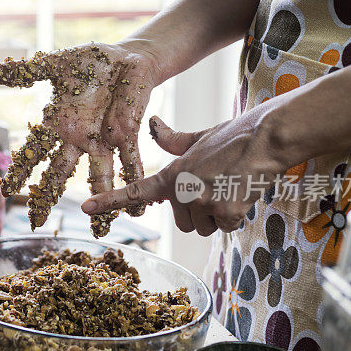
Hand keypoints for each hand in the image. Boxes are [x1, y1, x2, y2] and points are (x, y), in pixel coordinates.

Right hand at [0, 42, 159, 236]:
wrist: (127, 57)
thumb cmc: (92, 61)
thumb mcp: (57, 63)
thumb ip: (29, 70)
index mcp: (58, 122)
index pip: (34, 150)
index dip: (20, 169)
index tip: (7, 190)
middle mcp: (78, 138)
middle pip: (59, 174)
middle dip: (47, 197)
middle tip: (36, 222)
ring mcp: (104, 140)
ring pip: (98, 178)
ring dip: (101, 203)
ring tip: (99, 231)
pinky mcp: (128, 135)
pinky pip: (131, 163)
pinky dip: (134, 183)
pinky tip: (137, 207)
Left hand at [81, 111, 285, 235]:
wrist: (265, 137)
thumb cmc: (233, 136)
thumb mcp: (196, 137)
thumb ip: (171, 140)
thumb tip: (152, 122)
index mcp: (171, 174)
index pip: (134, 192)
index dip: (108, 202)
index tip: (85, 208)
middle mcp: (182, 191)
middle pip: (181, 223)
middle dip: (196, 212)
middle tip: (214, 188)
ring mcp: (203, 203)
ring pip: (202, 228)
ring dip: (215, 216)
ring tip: (228, 189)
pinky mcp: (225, 213)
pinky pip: (223, 227)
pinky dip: (233, 217)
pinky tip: (240, 195)